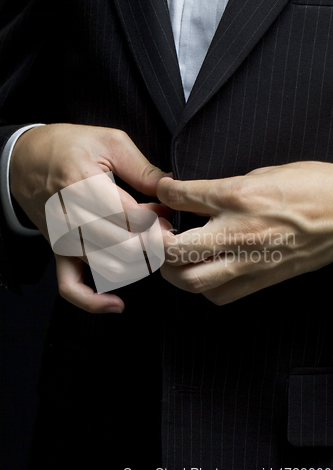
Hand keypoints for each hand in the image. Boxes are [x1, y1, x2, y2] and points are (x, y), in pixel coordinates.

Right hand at [10, 123, 168, 312]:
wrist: (26, 159)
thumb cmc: (68, 146)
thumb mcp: (109, 142)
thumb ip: (142, 168)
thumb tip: (172, 188)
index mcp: (82, 184)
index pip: (130, 218)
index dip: (156, 220)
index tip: (165, 212)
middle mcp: (70, 217)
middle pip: (123, 246)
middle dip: (152, 241)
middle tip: (162, 228)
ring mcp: (64, 239)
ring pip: (108, 268)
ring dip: (136, 264)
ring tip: (146, 245)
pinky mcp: (59, 252)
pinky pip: (71, 287)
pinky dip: (93, 302)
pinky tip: (116, 303)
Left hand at [157, 161, 332, 304]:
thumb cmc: (311, 188)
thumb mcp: (263, 173)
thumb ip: (223, 187)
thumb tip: (193, 195)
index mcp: (238, 195)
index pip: (180, 197)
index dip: (163, 194)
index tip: (162, 195)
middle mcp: (239, 231)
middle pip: (175, 249)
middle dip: (156, 242)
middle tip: (157, 234)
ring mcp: (249, 261)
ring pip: (192, 281)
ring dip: (173, 270)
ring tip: (174, 257)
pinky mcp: (261, 280)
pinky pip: (219, 295)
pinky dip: (202, 286)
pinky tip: (203, 271)